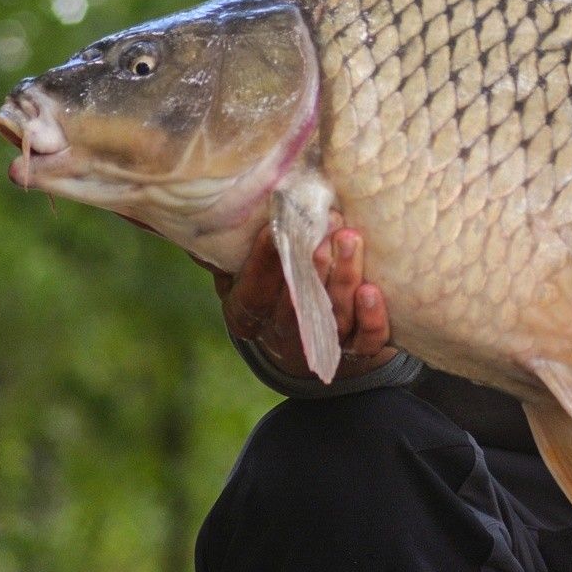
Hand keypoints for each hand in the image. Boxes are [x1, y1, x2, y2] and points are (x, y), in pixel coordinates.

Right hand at [213, 215, 398, 379]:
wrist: (306, 344)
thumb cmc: (271, 288)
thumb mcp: (241, 272)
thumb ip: (229, 250)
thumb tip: (199, 217)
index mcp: (248, 314)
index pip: (253, 289)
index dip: (264, 260)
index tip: (275, 226)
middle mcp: (282, 334)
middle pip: (297, 305)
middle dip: (313, 265)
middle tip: (328, 225)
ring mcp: (321, 346)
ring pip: (332, 318)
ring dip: (343, 278)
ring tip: (351, 240)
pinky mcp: (357, 353)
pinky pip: (365, 341)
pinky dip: (370, 318)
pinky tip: (372, 291)